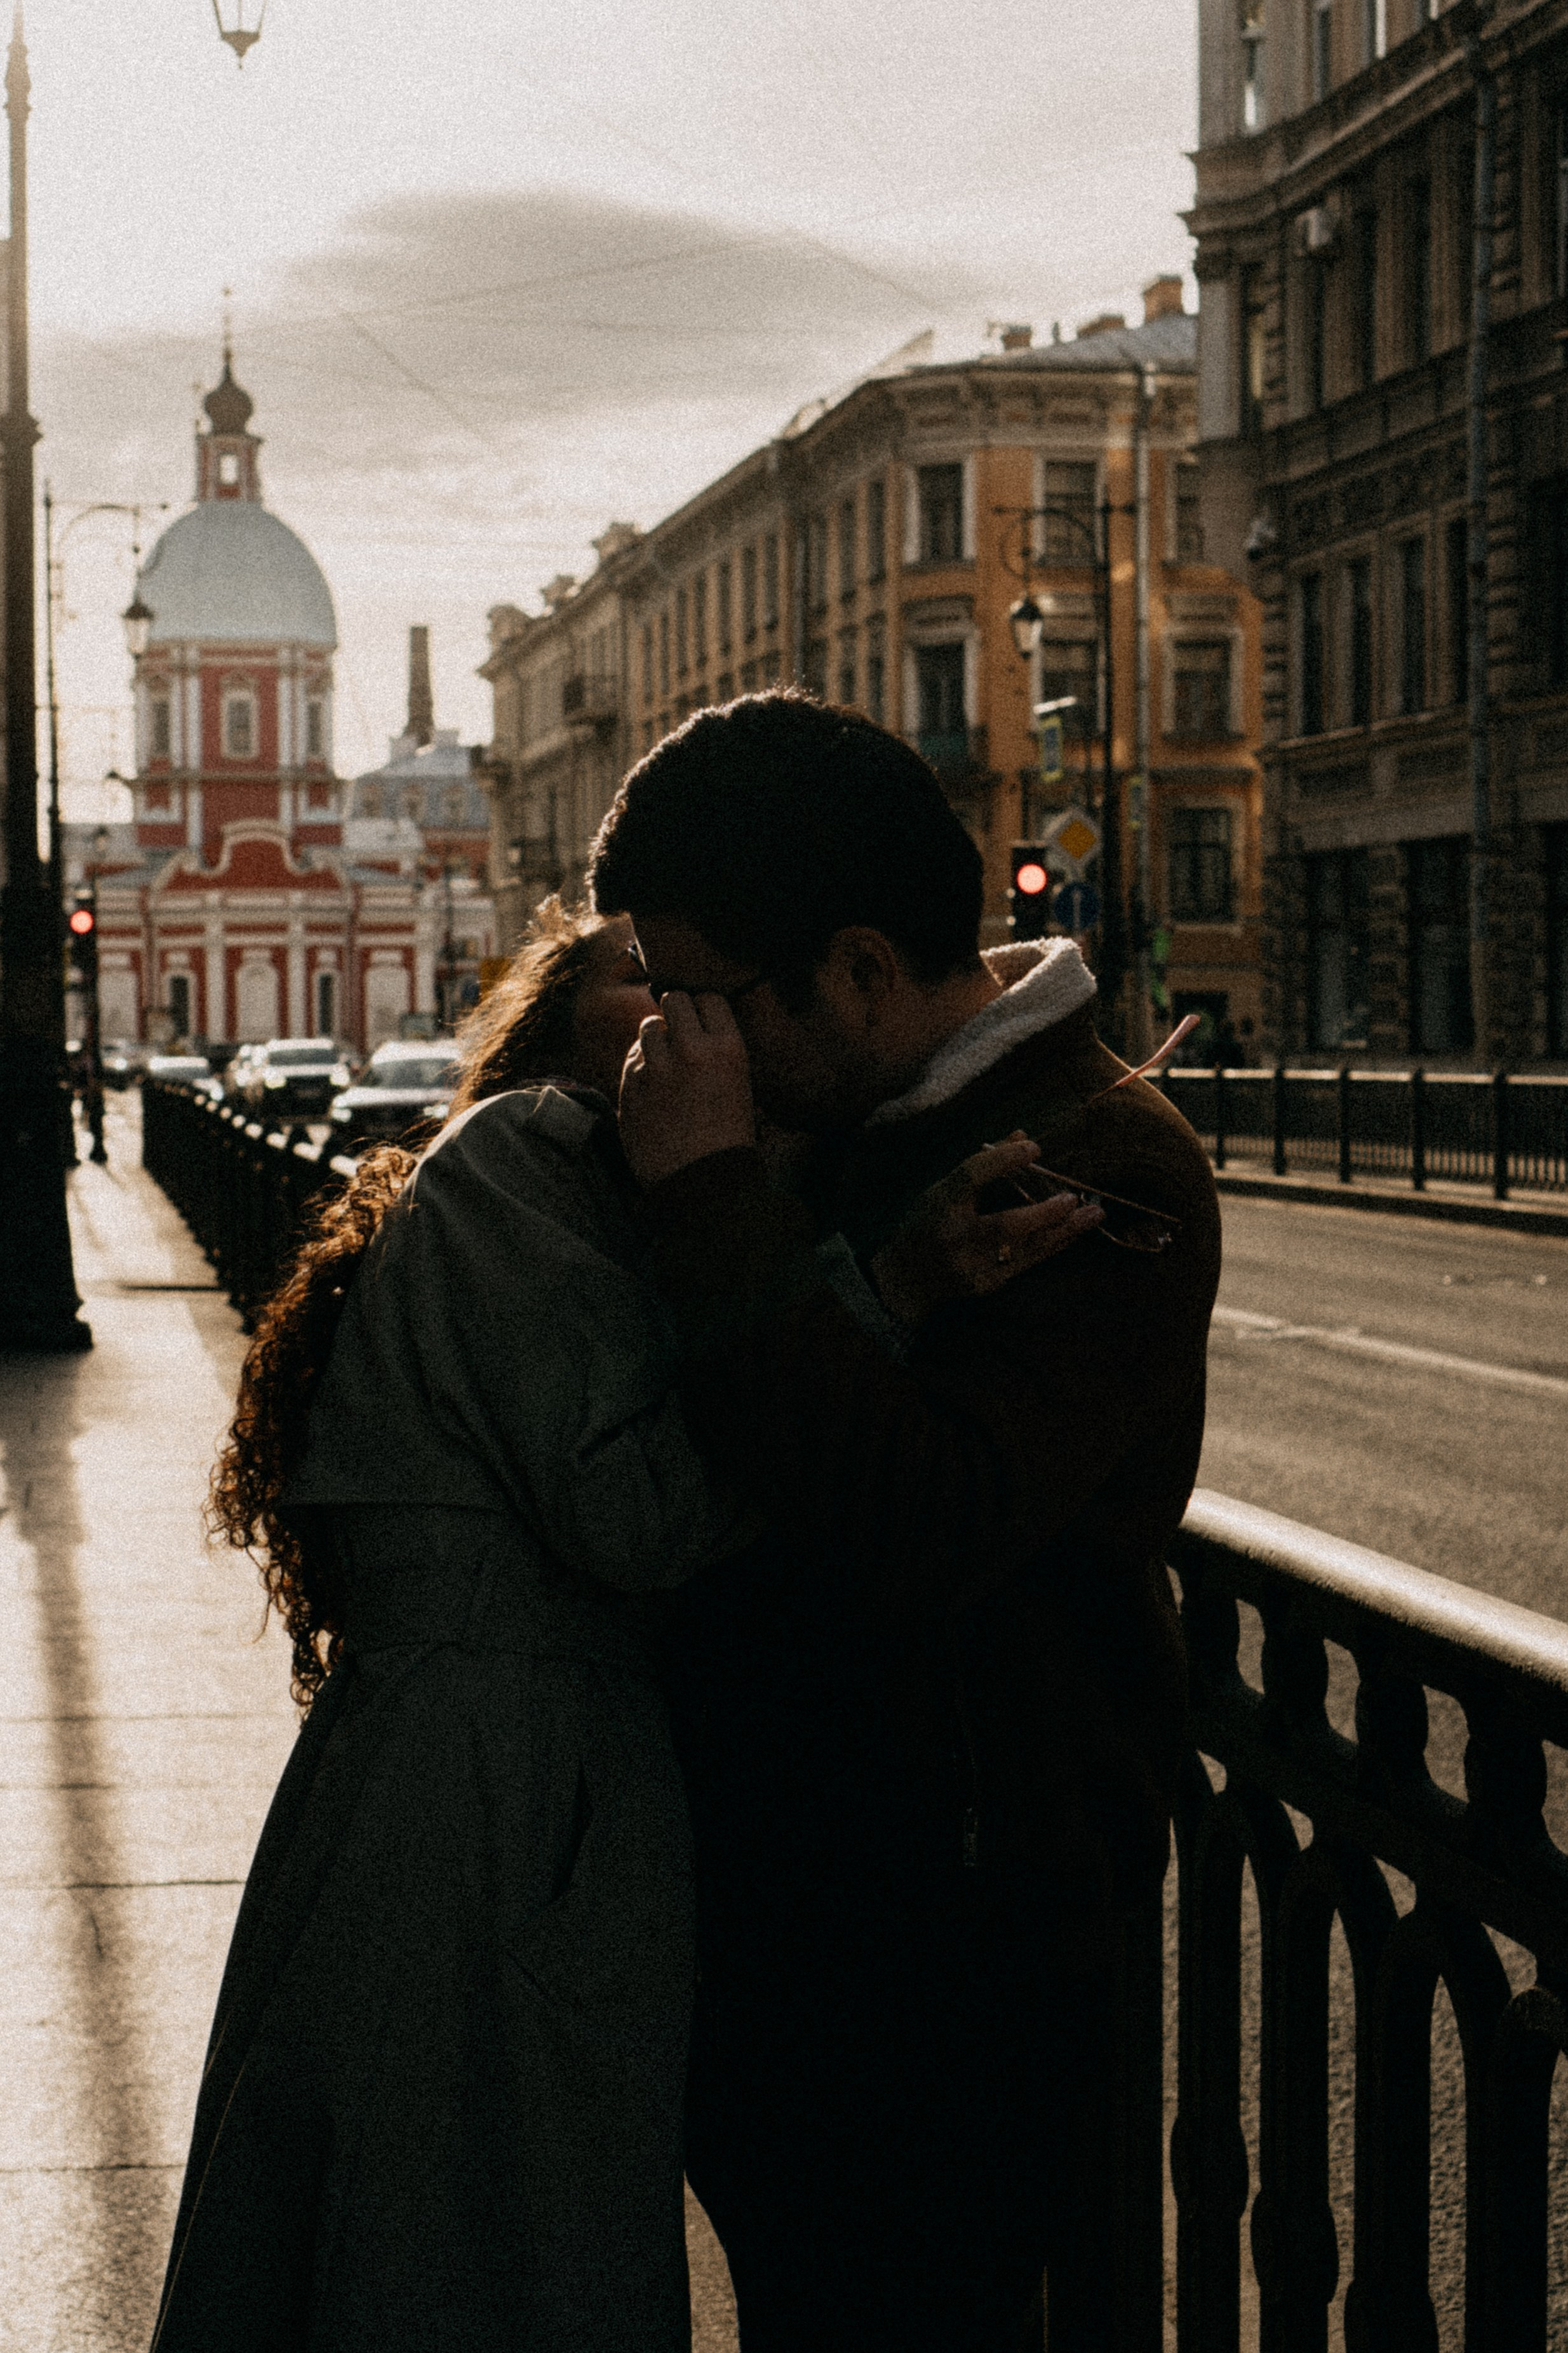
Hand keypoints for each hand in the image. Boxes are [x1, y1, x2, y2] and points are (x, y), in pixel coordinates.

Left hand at [619, 991, 756, 1187]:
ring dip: (656, 1039)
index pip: (708, 997)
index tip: (701, 1019)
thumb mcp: (740, 1084)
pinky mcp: (630, 1086)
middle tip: (680, 1034)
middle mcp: (690, 1050)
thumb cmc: (728, 1136)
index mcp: (726, 1048)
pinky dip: (642, 1066)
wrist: (702, 1182)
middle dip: (676, 1013)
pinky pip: (632, 1058)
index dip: (703, 1008)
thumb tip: (693, 1022)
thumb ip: (716, 1048)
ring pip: (648, 1027)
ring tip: (666, 1062)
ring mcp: (656, 1068)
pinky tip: (654, 1088)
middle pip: (673, 1000)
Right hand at [870, 1136, 1102, 1326]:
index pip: (971, 1177)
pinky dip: (1054, 1245)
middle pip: (1004, 1225)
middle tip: (1072, 1199)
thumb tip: (1023, 1134)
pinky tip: (1076, 1232)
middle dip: (1044, 1213)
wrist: (906, 1280)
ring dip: (1064, 1232)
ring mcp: (971, 1266)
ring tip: (1094, 1214)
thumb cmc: (927, 1223)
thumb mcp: (944, 1189)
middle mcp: (954, 1236)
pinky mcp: (988, 1285)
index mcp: (939, 1204)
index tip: (1035, 1147)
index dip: (1003, 1160)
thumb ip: (983, 1164)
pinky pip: (1029, 1263)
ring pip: (1026, 1250)